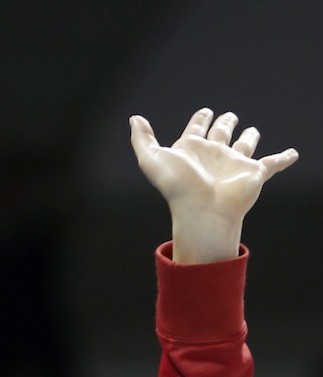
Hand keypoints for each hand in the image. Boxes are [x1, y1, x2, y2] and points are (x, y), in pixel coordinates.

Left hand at [130, 107, 297, 262]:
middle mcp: (214, 156)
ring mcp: (234, 165)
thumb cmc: (178, 189)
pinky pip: (272, 163)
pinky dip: (284, 159)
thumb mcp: (152, 160)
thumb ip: (142, 140)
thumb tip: (134, 119)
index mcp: (192, 151)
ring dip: (249, 138)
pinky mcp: (254, 174)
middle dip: (224, 123)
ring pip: (244, 146)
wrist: (202, 212)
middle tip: (227, 116)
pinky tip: (293, 154)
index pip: (196, 130)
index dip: (200, 119)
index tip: (204, 113)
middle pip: (221, 134)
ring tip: (252, 131)